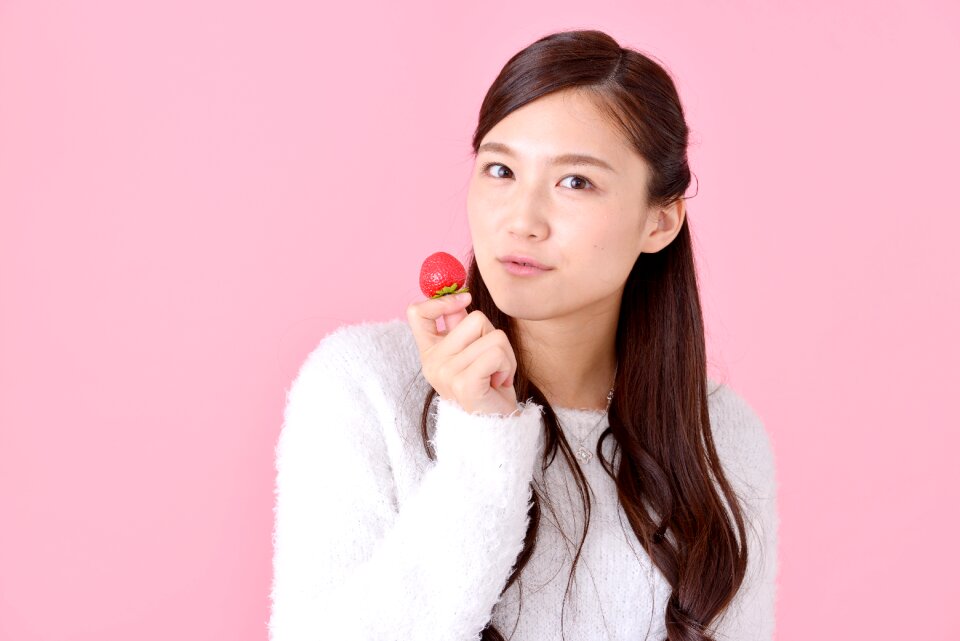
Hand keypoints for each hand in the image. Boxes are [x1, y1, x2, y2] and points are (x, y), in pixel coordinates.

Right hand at [406, 292, 519, 416]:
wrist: (494, 426)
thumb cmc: (486, 386)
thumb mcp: (470, 352)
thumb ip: (461, 327)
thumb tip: (460, 296)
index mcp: (430, 352)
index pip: (417, 313)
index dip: (441, 301)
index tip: (463, 302)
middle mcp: (432, 362)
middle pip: (474, 318)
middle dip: (494, 336)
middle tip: (491, 362)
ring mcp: (446, 374)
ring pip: (493, 335)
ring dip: (506, 355)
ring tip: (496, 374)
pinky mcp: (464, 384)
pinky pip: (496, 353)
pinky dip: (508, 366)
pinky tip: (499, 383)